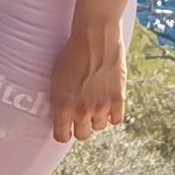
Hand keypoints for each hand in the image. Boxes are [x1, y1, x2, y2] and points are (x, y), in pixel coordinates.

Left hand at [48, 16, 127, 143]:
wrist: (94, 37)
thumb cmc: (71, 53)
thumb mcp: (56, 78)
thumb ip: (60, 100)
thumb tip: (62, 114)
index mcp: (63, 106)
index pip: (62, 137)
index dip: (63, 132)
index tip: (65, 127)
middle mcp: (82, 111)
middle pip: (82, 135)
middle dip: (80, 127)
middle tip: (81, 115)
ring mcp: (101, 106)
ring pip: (99, 127)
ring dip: (97, 118)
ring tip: (95, 103)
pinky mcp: (118, 99)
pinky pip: (116, 120)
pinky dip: (113, 114)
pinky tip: (109, 104)